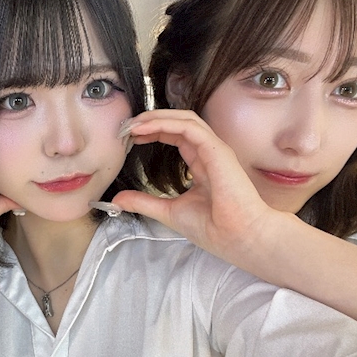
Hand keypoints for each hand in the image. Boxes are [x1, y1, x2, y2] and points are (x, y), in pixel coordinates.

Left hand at [113, 109, 278, 265]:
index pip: (176, 136)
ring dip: (156, 117)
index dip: (153, 132)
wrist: (238, 239)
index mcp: (202, 164)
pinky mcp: (217, 152)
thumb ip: (144, 202)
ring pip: (185, 119)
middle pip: (179, 123)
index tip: (130, 137)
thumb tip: (118, 199)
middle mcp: (209, 153)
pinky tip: (145, 128)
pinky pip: (190, 128)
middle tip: (126, 126)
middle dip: (151, 120)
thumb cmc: (215, 229)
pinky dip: (166, 123)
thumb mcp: (168, 212)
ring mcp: (215, 150)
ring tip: (133, 124)